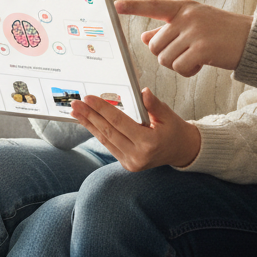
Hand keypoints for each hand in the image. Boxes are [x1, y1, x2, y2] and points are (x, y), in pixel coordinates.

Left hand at [70, 88, 200, 171]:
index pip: (119, 122)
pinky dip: (98, 132)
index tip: (88, 98)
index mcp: (148, 143)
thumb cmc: (174, 130)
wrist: (181, 151)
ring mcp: (131, 163)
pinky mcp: (127, 165)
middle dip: (89, 116)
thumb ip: (154, 104)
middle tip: (75, 103)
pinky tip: (88, 122)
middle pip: (108, 132)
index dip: (102, 109)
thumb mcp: (168, 115)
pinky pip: (109, 145)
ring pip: (105, 140)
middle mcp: (138, 156)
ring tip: (76, 112)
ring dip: (89, 125)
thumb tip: (143, 91)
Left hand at [114, 0, 252, 76]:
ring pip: (165, 58)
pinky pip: (179, 67)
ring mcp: (194, 31)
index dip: (133, 7)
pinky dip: (187, 71)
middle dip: (165, 55)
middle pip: (155, 44)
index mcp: (183, 7)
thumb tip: (143, 36)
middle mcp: (187, 16)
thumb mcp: (195, 24)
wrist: (252, 40)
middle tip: (185, 54)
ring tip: (196, 58)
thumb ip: (169, 29)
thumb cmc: (222, 33)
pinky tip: (201, 65)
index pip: (153, 5)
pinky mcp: (202, 48)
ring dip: (178, 65)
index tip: (115, 6)